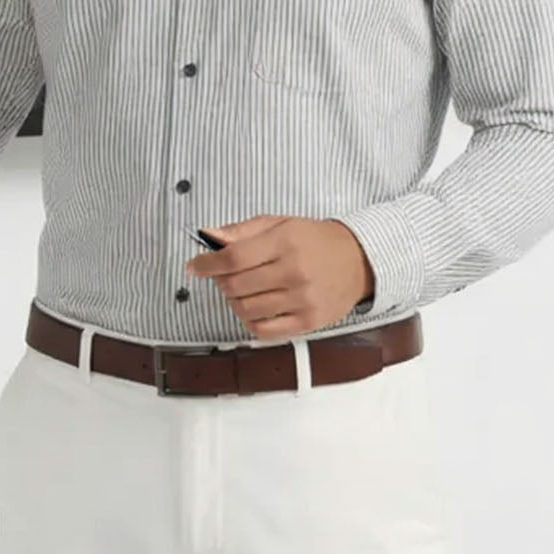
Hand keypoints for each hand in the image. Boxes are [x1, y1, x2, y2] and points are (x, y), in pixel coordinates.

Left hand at [185, 215, 374, 338]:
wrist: (358, 260)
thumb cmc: (314, 239)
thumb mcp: (279, 223)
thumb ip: (242, 231)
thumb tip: (208, 236)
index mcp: (285, 242)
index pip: (234, 258)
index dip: (207, 264)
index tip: (195, 266)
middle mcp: (294, 272)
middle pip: (237, 286)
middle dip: (220, 282)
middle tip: (222, 276)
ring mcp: (302, 300)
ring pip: (247, 310)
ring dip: (234, 301)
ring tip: (241, 290)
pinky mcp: (308, 322)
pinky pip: (264, 331)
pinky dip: (250, 321)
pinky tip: (253, 308)